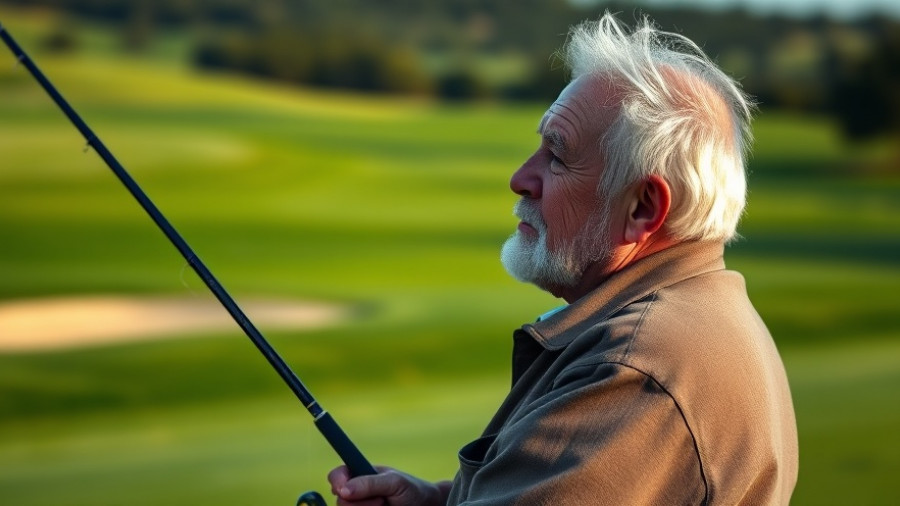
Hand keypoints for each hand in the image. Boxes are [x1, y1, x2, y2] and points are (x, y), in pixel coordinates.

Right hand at [327, 465, 450, 505]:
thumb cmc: (412, 489)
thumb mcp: (394, 482)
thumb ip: (370, 483)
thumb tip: (344, 489)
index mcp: (360, 475)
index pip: (337, 475)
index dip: (336, 482)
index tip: (342, 490)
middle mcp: (357, 493)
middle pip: (340, 501)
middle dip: (360, 502)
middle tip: (381, 500)